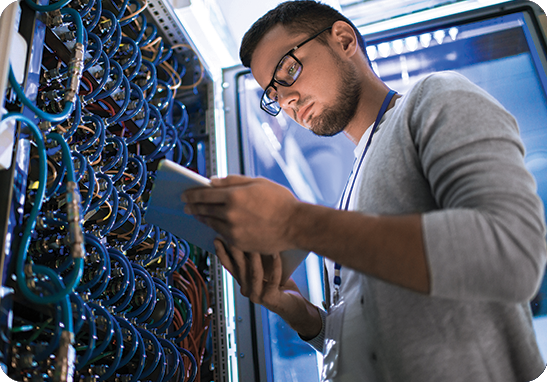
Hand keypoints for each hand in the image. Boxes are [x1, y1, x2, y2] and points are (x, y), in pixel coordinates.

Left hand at [182, 175, 299, 253]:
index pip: (204, 194)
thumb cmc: (280, 201)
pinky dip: (216, 229)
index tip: (184, 194)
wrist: (295, 225)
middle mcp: (230, 214)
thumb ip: (232, 181)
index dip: (192, 194)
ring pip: (211, 223)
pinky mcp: (239, 243)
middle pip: (204, 209)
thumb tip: (212, 181)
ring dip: (202, 218)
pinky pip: (222, 235)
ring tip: (198, 215)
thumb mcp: (257, 183)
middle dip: (193, 206)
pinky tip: (214, 225)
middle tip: (186, 205)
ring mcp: (234, 231)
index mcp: (234, 195)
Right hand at [214, 239, 321, 337]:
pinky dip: (275, 266)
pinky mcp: (269, 299)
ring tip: (258, 241)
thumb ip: (258, 260)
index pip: (229, 266)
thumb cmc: (282, 286)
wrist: (295, 307)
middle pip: (240, 268)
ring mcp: (257, 296)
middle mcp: (247, 290)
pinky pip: (273, 279)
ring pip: (254, 273)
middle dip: (237, 250)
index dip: (223, 253)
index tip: (218, 239)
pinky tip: (277, 255)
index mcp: (244, 282)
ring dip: (256, 256)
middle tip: (235, 235)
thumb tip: (254, 238)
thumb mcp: (266, 270)